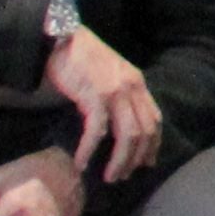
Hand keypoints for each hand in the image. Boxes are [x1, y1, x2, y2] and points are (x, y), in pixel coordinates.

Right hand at [43, 25, 163, 178]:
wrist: (60, 38)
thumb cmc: (80, 59)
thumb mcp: (109, 77)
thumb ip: (118, 97)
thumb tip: (118, 125)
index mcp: (138, 83)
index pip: (155, 120)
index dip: (152, 145)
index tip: (145, 163)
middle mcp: (132, 87)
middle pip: (145, 132)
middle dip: (136, 158)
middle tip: (123, 176)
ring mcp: (115, 92)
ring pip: (127, 136)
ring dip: (119, 161)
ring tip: (109, 177)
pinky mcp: (95, 96)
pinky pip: (97, 131)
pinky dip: (89, 150)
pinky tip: (81, 163)